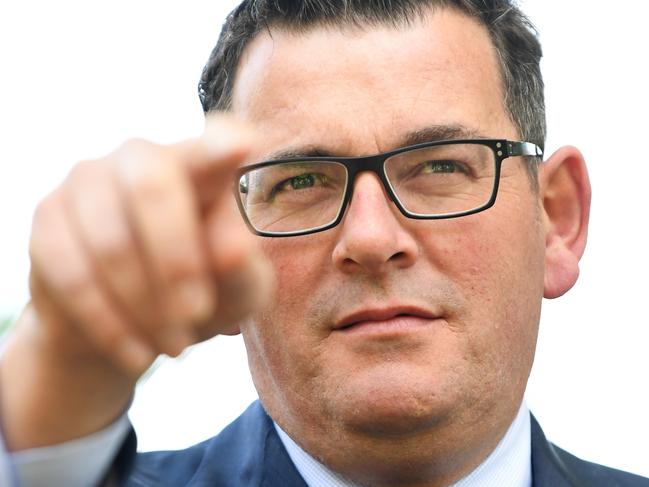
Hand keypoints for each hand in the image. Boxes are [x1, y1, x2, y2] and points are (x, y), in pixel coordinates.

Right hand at [0, 116, 272, 449]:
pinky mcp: (48, 216)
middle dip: (176, 263)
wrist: (130, 327)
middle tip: (195, 316)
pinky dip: (109, 323)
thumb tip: (233, 247)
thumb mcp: (236, 294)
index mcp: (202, 166)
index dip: (223, 145)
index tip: (242, 147)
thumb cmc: (200, 295)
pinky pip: (72, 273)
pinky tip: (137, 352)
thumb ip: (243, 270)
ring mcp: (89, 180)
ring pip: (112, 242)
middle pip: (153, 187)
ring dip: (146, 307)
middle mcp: (143, 158)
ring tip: (175, 345)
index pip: (216, 141)